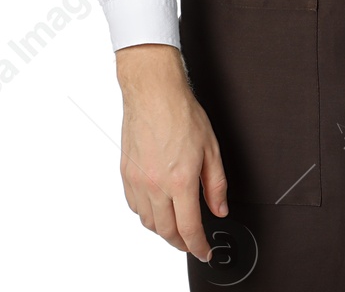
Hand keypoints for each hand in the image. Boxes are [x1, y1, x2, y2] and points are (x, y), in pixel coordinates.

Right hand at [116, 43, 229, 262]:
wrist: (153, 93)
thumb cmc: (181, 113)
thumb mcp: (211, 149)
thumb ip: (216, 184)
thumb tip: (219, 208)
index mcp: (179, 180)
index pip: (189, 228)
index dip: (198, 245)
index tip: (204, 251)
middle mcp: (155, 185)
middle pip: (166, 231)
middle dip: (181, 243)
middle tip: (191, 243)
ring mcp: (137, 181)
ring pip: (148, 222)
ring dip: (162, 230)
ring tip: (175, 227)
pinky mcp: (125, 174)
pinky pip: (134, 206)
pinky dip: (146, 214)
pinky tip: (156, 208)